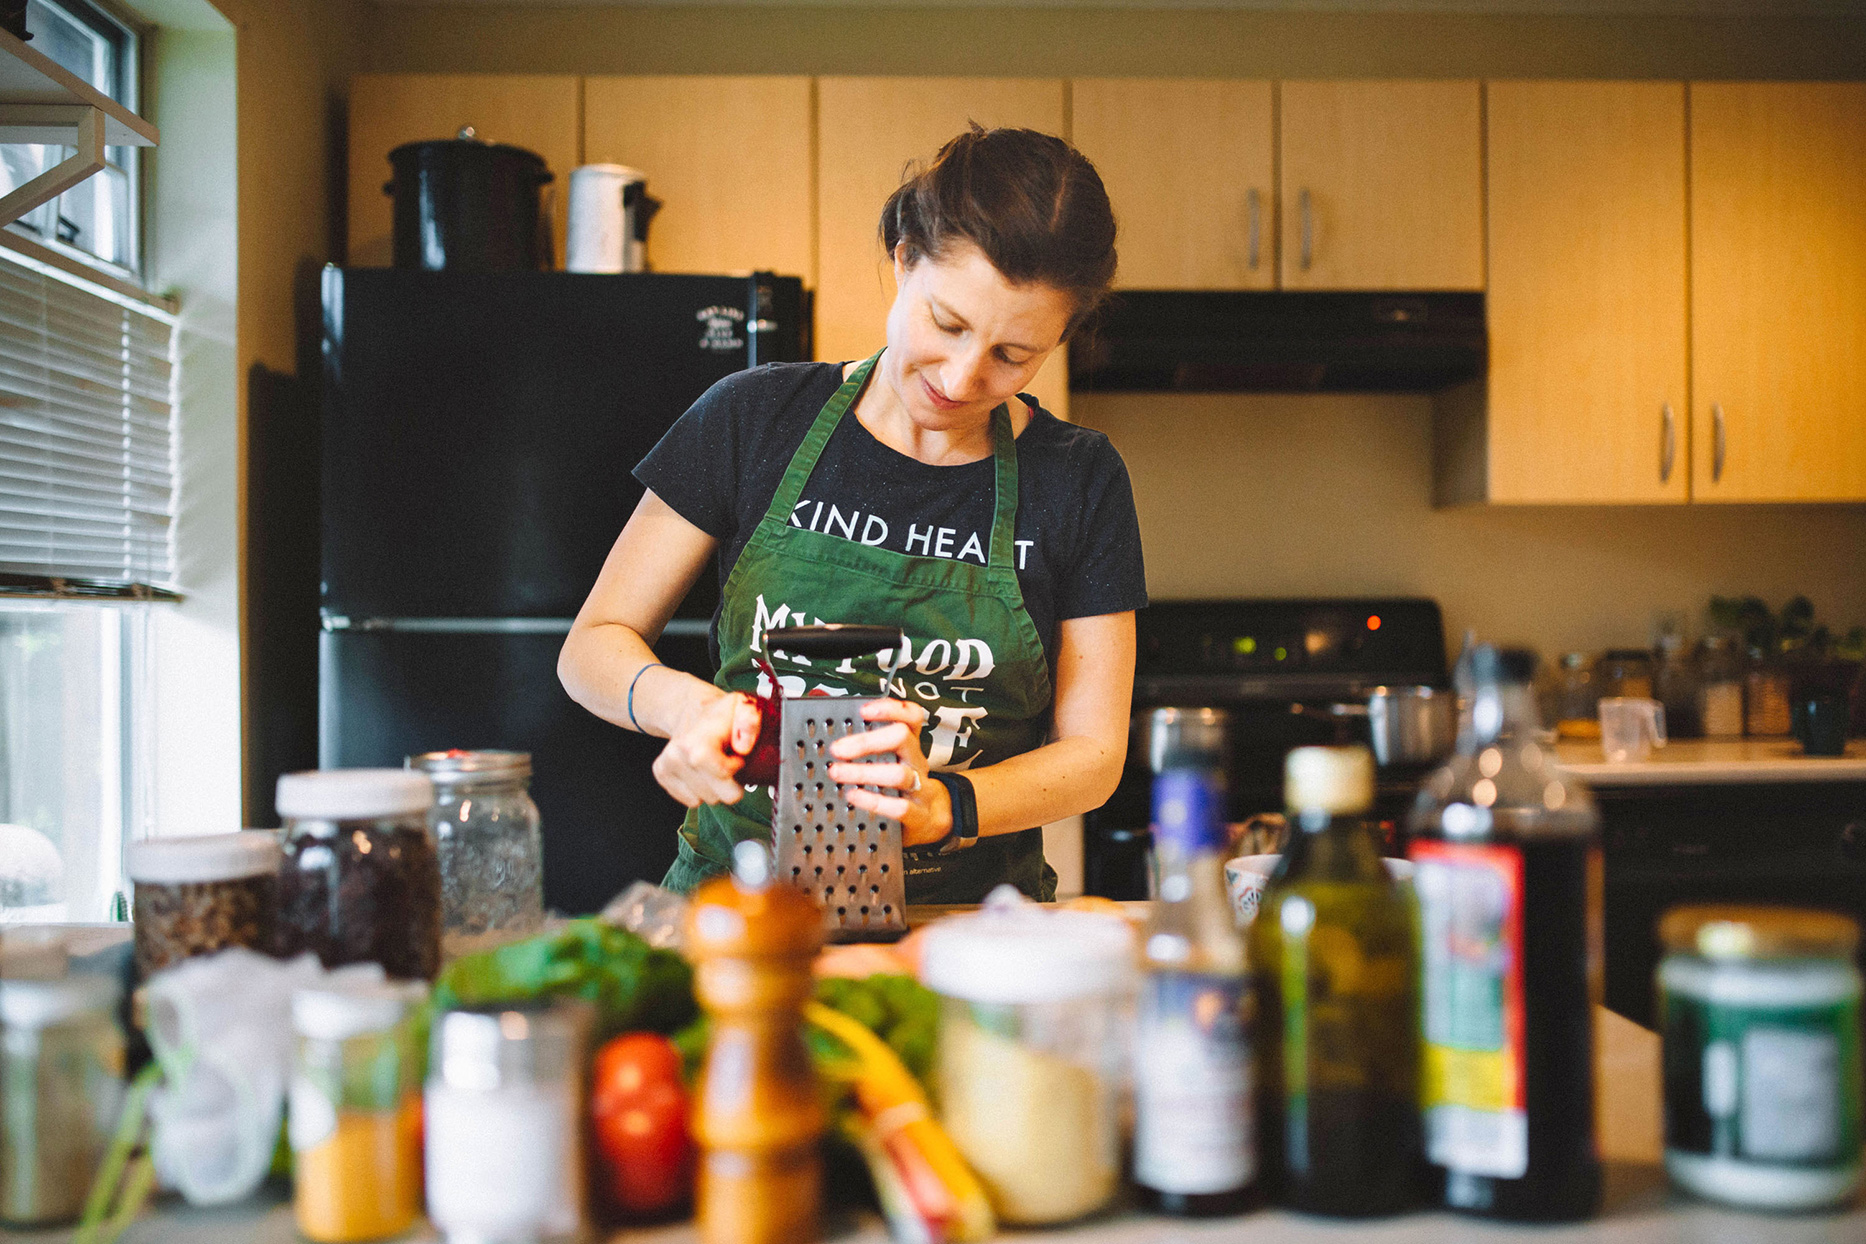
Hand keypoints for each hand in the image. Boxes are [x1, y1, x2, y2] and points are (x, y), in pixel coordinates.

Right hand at [651, 689, 764, 807]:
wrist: (690, 707)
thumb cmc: (720, 712)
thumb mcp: (744, 706)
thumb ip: (750, 721)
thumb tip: (743, 747)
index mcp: (697, 742)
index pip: (723, 776)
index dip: (736, 768)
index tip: (736, 755)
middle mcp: (677, 755)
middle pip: (716, 797)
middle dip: (728, 784)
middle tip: (727, 762)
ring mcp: (667, 766)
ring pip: (703, 800)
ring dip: (714, 786)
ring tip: (713, 763)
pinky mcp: (661, 774)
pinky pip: (691, 800)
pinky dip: (700, 789)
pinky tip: (702, 769)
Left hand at [827, 699, 952, 847]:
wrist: (930, 819)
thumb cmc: (902, 785)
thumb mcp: (893, 759)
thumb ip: (870, 745)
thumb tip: (834, 730)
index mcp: (910, 745)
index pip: (911, 716)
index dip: (890, 709)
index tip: (864, 711)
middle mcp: (916, 762)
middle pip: (902, 738)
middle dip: (867, 741)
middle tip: (837, 749)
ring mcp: (920, 788)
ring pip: (898, 774)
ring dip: (863, 772)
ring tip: (836, 773)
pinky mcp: (918, 815)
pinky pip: (899, 807)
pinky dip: (873, 801)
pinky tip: (853, 796)